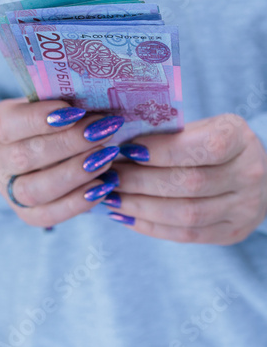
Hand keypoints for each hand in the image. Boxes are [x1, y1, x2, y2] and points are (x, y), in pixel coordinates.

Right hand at [0, 98, 122, 226]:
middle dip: (68, 144)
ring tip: (107, 158)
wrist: (48, 146)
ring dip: (75, 174)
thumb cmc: (56, 118)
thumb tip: (95, 102)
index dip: (39, 119)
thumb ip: (65, 102)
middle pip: (24, 158)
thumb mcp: (53, 102)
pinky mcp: (27, 214)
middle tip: (103, 132)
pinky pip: (48, 215)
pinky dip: (78, 202)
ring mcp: (8, 191)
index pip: (7, 125)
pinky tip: (104, 185)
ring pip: (35, 190)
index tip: (76, 111)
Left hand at [107, 114, 266, 244]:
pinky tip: (126, 215)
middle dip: (141, 181)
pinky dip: (151, 226)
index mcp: (240, 139)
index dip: (162, 150)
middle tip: (109, 176)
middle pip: (190, 183)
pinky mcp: (232, 232)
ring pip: (186, 215)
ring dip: (141, 207)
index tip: (127, 149)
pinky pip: (187, 235)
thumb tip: (118, 145)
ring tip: (111, 197)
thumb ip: (169, 134)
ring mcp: (245, 208)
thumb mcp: (202, 126)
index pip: (203, 147)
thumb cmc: (215, 143)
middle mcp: (249, 174)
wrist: (254, 172)